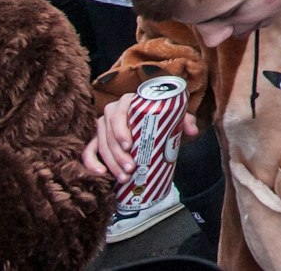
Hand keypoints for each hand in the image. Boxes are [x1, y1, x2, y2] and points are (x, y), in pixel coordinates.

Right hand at [83, 94, 198, 179]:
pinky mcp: (96, 140)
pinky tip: (101, 174)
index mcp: (128, 102)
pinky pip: (88, 151)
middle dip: (118, 153)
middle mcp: (112, 112)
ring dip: (110, 162)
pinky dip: (91, 163)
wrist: (153, 122)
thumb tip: (192, 131)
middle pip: (108, 133)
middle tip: (131, 169)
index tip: (130, 146)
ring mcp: (102, 126)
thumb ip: (184, 120)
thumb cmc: (162, 117)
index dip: (121, 130)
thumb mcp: (174, 116)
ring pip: (99, 144)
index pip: (119, 114)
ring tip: (124, 177)